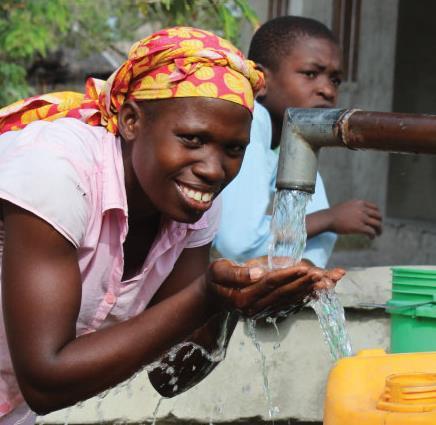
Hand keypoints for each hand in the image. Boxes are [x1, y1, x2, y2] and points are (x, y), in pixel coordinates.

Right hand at [205, 258, 344, 318]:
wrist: (213, 296)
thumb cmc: (215, 279)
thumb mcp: (218, 270)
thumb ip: (236, 273)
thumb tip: (258, 272)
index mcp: (244, 298)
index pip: (270, 284)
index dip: (288, 275)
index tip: (304, 267)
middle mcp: (255, 308)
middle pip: (284, 293)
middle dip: (304, 283)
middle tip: (323, 274)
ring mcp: (262, 311)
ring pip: (290, 300)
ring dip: (309, 290)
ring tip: (328, 281)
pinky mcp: (268, 310)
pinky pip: (289, 303)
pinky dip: (305, 296)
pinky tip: (318, 290)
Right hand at [329, 200, 381, 237]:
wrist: (328, 219)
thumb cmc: (334, 214)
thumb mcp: (346, 206)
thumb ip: (355, 207)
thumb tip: (358, 213)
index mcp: (359, 203)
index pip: (375, 207)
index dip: (377, 214)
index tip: (377, 219)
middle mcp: (362, 209)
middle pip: (378, 216)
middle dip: (380, 222)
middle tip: (378, 228)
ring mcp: (361, 218)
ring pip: (377, 224)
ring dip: (379, 230)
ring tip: (378, 234)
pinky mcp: (359, 227)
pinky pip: (371, 231)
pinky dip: (373, 235)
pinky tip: (371, 238)